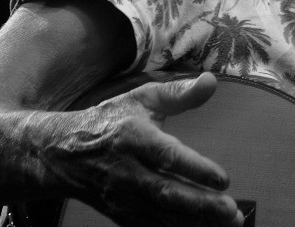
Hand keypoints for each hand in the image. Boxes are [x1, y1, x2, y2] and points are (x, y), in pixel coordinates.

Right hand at [58, 72, 243, 225]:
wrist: (64, 153)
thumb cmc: (111, 120)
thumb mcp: (142, 97)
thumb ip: (178, 93)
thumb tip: (211, 82)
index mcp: (133, 137)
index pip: (167, 156)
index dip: (195, 169)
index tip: (223, 179)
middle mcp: (127, 171)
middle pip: (166, 193)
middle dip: (200, 205)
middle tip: (231, 212)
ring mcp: (122, 197)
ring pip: (161, 215)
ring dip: (195, 222)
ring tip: (228, 223)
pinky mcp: (121, 215)